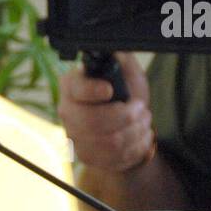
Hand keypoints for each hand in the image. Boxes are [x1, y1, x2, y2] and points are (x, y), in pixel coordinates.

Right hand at [57, 52, 153, 172]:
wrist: (127, 124)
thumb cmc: (124, 94)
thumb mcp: (127, 70)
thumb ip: (121, 59)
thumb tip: (116, 53)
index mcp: (72, 86)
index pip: (76, 90)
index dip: (93, 91)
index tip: (110, 90)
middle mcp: (67, 111)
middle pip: (93, 121)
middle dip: (127, 116)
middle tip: (141, 109)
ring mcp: (74, 136)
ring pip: (109, 142)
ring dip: (136, 131)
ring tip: (143, 122)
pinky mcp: (86, 155)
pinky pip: (115, 157)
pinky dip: (136, 146)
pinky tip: (139, 137)